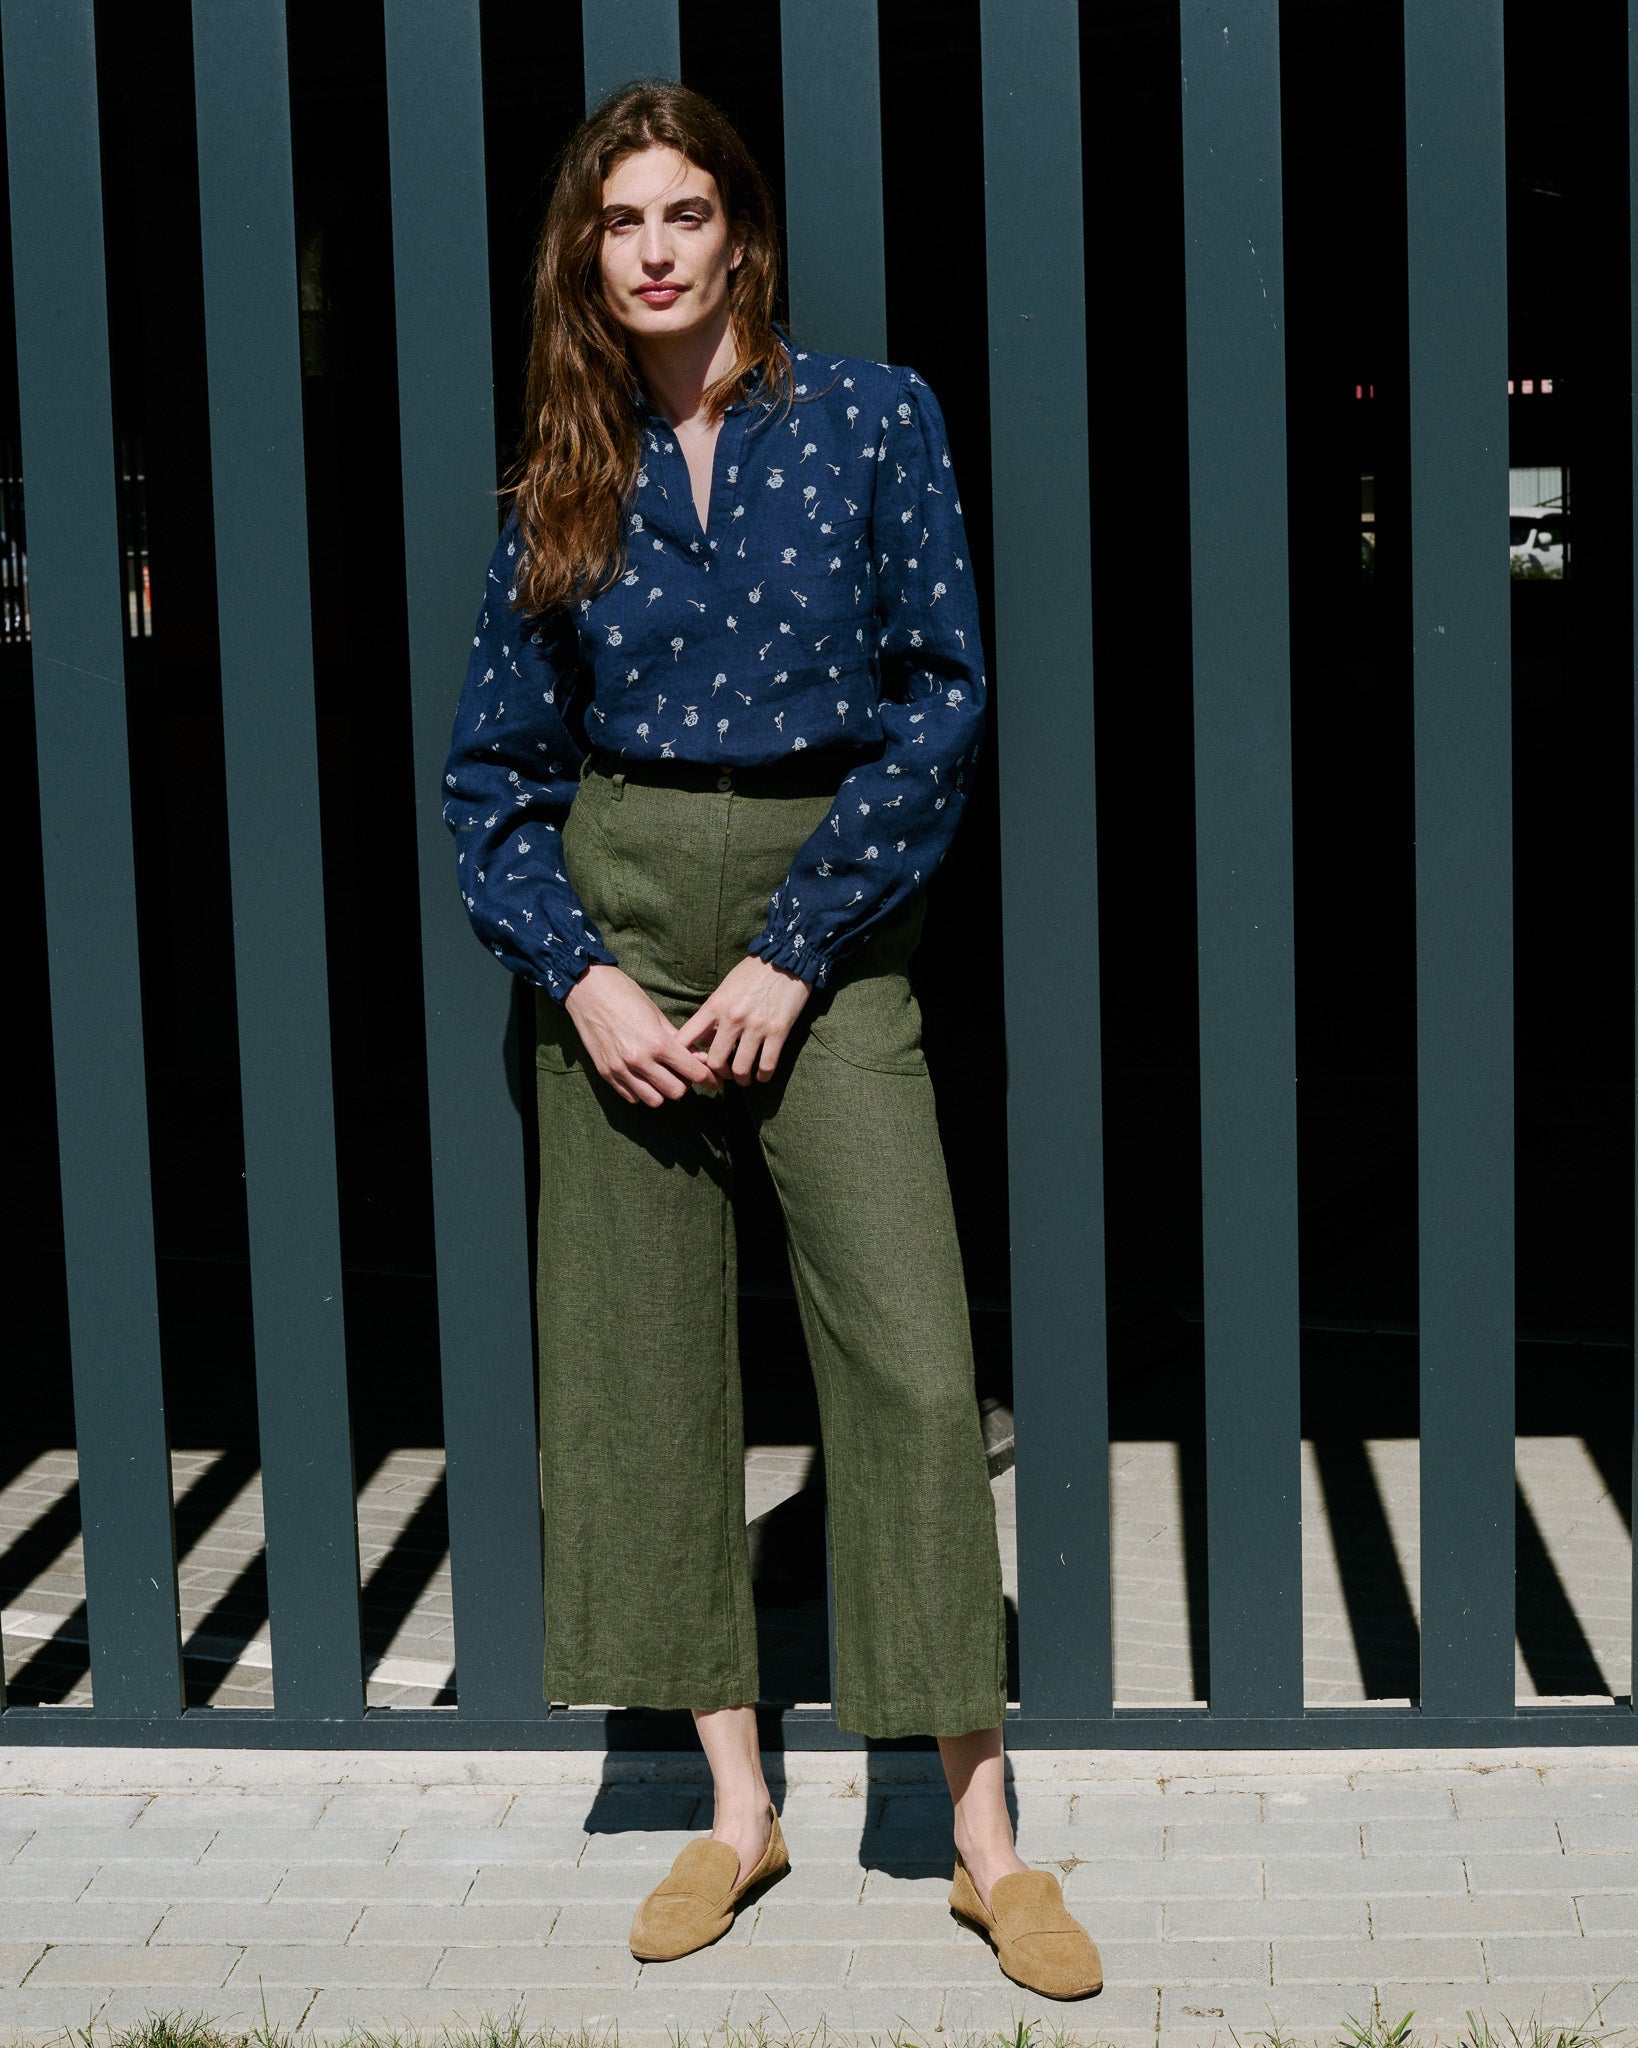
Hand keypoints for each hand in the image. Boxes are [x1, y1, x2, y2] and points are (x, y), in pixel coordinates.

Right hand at [563, 963, 722, 1107]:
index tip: (714, 1081)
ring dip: (663, 1091)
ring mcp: (620, 1069)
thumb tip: (698, 1059)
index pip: (693, 1072)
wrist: (588, 990)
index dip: (709, 1079)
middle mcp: (639, 1060)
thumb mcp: (657, 1015)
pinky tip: (644, 1078)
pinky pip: (631, 1097)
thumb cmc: (626, 996)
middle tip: (684, 1074)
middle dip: (685, 1084)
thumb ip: (678, 1040)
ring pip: (654, 1100)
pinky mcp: (605, 1073)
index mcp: (657, 1042)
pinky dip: (642, 1092)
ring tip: (663, 1077)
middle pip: (676, 1092)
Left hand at [675, 954, 812, 1087]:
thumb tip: (704, 1039)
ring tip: (744, 1079)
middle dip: (718, 1074)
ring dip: (741, 1079)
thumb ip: (712, 1013)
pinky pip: (767, 1065)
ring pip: (741, 1068)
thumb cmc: (753, 972)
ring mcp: (756, 1026)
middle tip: (724, 1075)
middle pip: (715, 1061)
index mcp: (715, 1005)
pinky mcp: (778, 1032)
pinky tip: (762, 1075)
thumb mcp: (724, 987)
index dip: (684, 1057)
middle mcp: (732, 1018)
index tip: (691, 1065)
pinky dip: (763, 1076)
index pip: (687, 1038)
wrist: (786, 958)